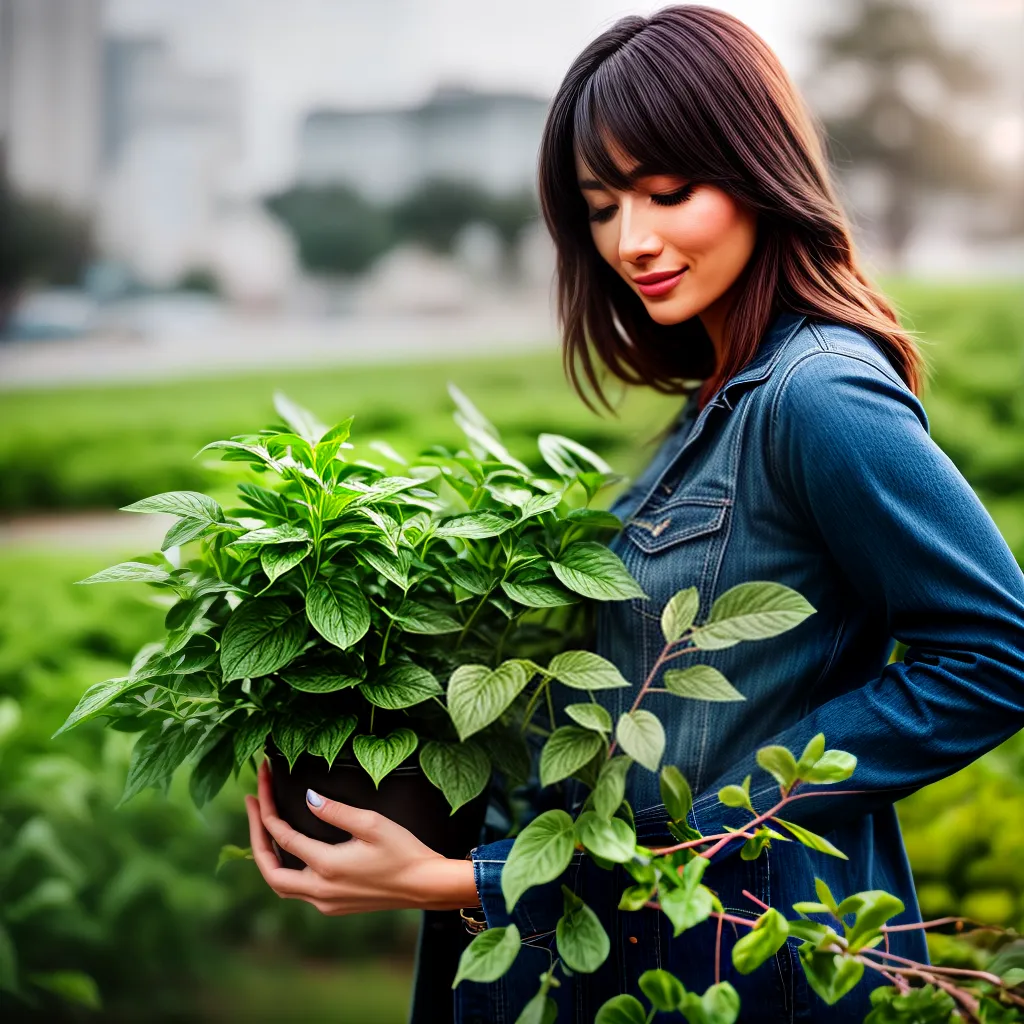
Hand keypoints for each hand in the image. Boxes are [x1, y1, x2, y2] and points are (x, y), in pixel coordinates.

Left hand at [244, 759, 480, 915]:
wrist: (425, 886)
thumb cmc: (404, 851)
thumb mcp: (371, 823)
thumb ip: (335, 811)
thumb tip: (308, 798)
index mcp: (326, 867)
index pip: (283, 836)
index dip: (267, 808)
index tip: (261, 783)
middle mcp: (319, 891)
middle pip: (268, 868)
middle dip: (255, 835)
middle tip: (252, 804)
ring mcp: (325, 903)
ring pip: (280, 884)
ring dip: (267, 856)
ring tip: (263, 827)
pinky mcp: (334, 906)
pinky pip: (297, 889)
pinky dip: (285, 868)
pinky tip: (291, 850)